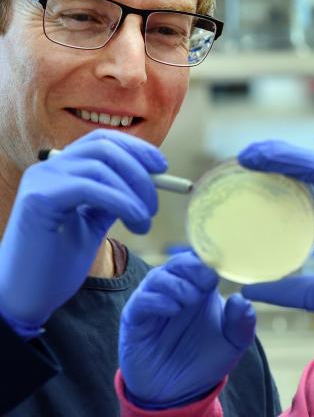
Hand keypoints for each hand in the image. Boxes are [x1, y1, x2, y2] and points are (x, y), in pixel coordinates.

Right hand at [0, 129, 165, 337]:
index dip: (136, 148)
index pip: (102, 141)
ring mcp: (41, 181)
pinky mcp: (39, 200)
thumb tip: (149, 182)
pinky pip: (90, 187)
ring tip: (144, 221)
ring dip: (134, 192)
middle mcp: (48, 168)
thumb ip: (114, 198)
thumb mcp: (94, 223)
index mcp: (61, 170)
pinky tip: (135, 221)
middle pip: (104, 147)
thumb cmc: (58, 263)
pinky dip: (121, 201)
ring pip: (100, 166)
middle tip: (154, 204)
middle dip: (140, 170)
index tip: (162, 167)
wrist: (25, 297)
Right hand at [119, 251, 255, 409]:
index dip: (211, 259)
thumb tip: (242, 299)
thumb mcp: (233, 343)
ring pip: (159, 276)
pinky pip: (141, 300)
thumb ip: (241, 323)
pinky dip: (157, 300)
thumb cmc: (205, 359)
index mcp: (200, 286)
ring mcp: (154, 301)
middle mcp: (175, 288)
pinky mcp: (134, 318)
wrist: (177, 392)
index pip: (202, 259)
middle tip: (207, 283)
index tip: (222, 269)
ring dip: (178, 284)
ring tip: (191, 300)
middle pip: (180, 262)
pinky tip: (173, 309)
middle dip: (194, 268)